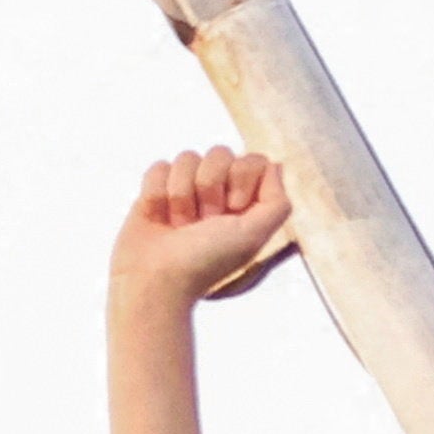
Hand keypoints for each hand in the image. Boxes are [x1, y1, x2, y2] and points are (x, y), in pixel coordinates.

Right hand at [117, 145, 296, 312]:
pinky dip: (157, 194)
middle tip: (203, 222)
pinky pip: (160, 167)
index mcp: (244, 202)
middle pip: (220, 153)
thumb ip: (277, 202)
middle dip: (209, 188)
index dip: (241, 180)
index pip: (253, 160)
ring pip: (187, 158)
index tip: (232, 210)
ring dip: (181, 195)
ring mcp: (186, 189)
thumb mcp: (253, 236)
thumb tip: (275, 165)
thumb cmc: (204, 263)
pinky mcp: (156, 190)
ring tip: (179, 225)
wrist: (156, 280)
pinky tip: (158, 218)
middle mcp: (218, 192)